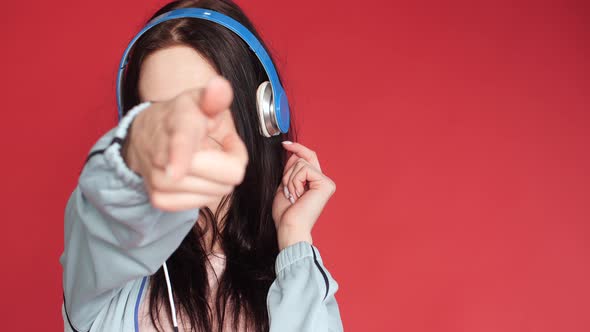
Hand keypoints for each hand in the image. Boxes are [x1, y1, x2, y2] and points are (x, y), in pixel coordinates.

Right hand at [123, 76, 247, 210]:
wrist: (145, 137)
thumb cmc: (182, 117)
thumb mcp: (199, 101)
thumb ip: (215, 97)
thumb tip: (219, 86)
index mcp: (177, 124)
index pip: (180, 143)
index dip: (179, 158)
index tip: (175, 172)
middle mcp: (162, 155)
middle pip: (223, 176)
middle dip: (232, 161)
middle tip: (223, 145)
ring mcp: (159, 181)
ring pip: (217, 192)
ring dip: (220, 177)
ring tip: (208, 157)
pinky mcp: (159, 201)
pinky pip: (203, 203)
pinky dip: (208, 191)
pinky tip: (199, 175)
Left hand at [272, 142, 335, 249]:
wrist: (290, 228)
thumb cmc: (286, 214)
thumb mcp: (286, 186)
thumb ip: (291, 171)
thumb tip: (294, 153)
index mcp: (315, 183)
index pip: (308, 158)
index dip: (297, 148)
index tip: (284, 144)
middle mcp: (324, 182)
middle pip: (305, 157)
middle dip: (289, 172)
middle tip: (288, 191)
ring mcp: (326, 182)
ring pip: (301, 163)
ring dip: (289, 179)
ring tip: (293, 196)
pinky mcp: (325, 184)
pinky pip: (304, 169)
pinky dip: (294, 181)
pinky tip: (297, 195)